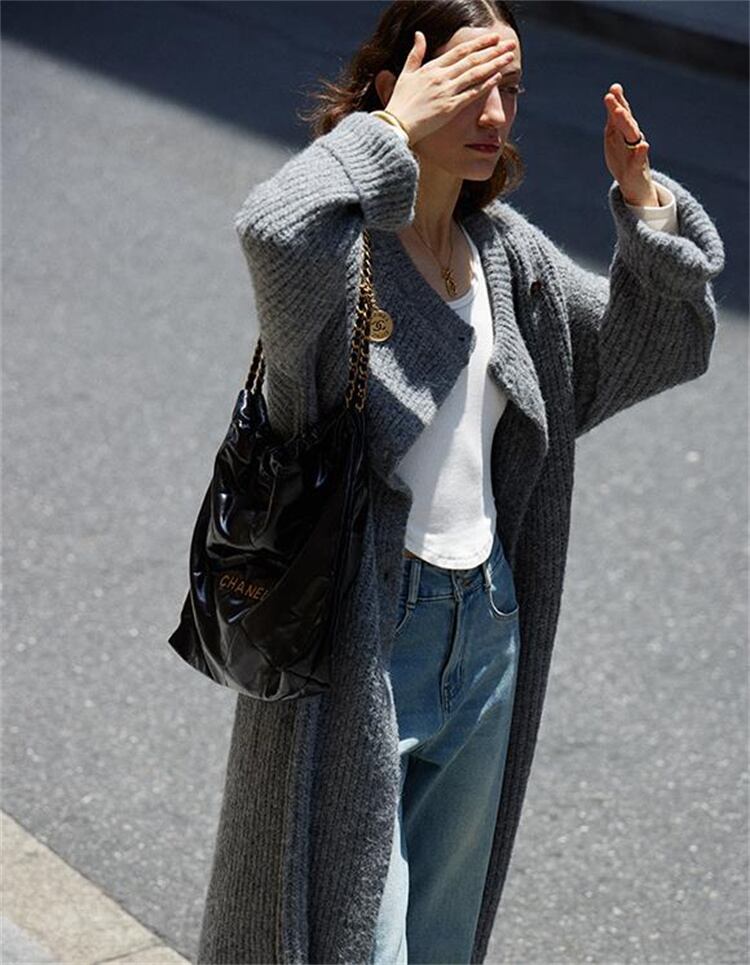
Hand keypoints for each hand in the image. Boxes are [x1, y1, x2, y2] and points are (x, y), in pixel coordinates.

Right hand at [385, 30, 516, 145]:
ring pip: (475, 74)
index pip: (459, 51)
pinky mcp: (450, 108)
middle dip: (493, 50)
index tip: (493, 38)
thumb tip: (419, 34)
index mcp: (431, 68)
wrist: (395, 125)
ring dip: (494, 64)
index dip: (478, 43)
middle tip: (508, 43)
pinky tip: (498, 77)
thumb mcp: (405, 74)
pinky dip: (486, 84)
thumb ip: (414, 54)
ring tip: (509, 57)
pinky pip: (472, 94)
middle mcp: (441, 77)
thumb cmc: (399, 103)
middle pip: (472, 59)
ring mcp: (446, 92)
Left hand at [603, 83, 658, 206]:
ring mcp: (636, 152)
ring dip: (626, 124)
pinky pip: (640, 159)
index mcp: (625, 132)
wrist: (634, 184)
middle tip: (610, 97)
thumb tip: (611, 94)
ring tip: (619, 112)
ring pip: (631, 136)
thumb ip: (614, 118)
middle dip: (618, 109)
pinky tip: (643, 146)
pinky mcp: (637, 167)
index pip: (622, 113)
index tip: (613, 88)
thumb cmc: (624, 159)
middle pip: (625, 121)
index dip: (618, 101)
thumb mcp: (616, 137)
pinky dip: (641, 152)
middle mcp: (632, 138)